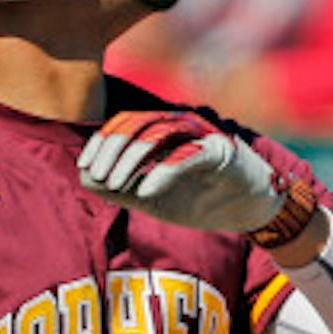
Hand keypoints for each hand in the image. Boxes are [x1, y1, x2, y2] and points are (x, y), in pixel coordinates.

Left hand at [77, 111, 285, 233]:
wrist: (247, 210)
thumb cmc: (198, 198)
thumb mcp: (152, 197)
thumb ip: (121, 188)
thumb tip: (85, 178)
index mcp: (163, 130)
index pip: (126, 123)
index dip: (103, 141)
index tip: (85, 166)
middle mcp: (181, 125)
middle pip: (139, 123)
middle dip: (112, 149)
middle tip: (97, 176)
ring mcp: (202, 134)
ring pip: (160, 133)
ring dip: (132, 158)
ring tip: (115, 184)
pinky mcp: (221, 151)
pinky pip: (187, 155)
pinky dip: (163, 172)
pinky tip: (146, 191)